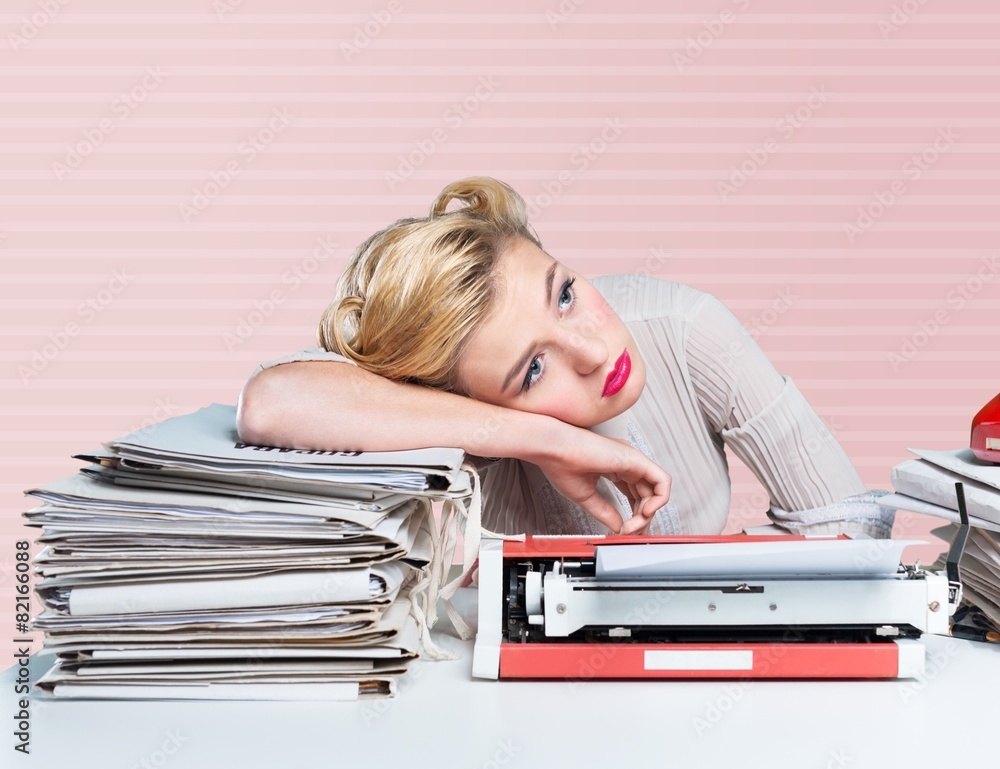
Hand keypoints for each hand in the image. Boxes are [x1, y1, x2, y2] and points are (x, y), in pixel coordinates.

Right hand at [529, 425, 671, 533]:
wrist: (552, 449)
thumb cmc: (560, 464)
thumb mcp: (587, 497)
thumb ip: (605, 512)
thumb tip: (619, 527)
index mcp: (614, 467)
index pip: (635, 495)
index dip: (634, 515)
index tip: (623, 531)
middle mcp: (626, 463)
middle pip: (647, 495)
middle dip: (642, 518)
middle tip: (629, 532)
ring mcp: (632, 460)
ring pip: (656, 490)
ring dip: (647, 514)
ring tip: (632, 526)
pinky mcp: (635, 459)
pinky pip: (662, 481)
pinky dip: (659, 499)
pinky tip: (645, 512)